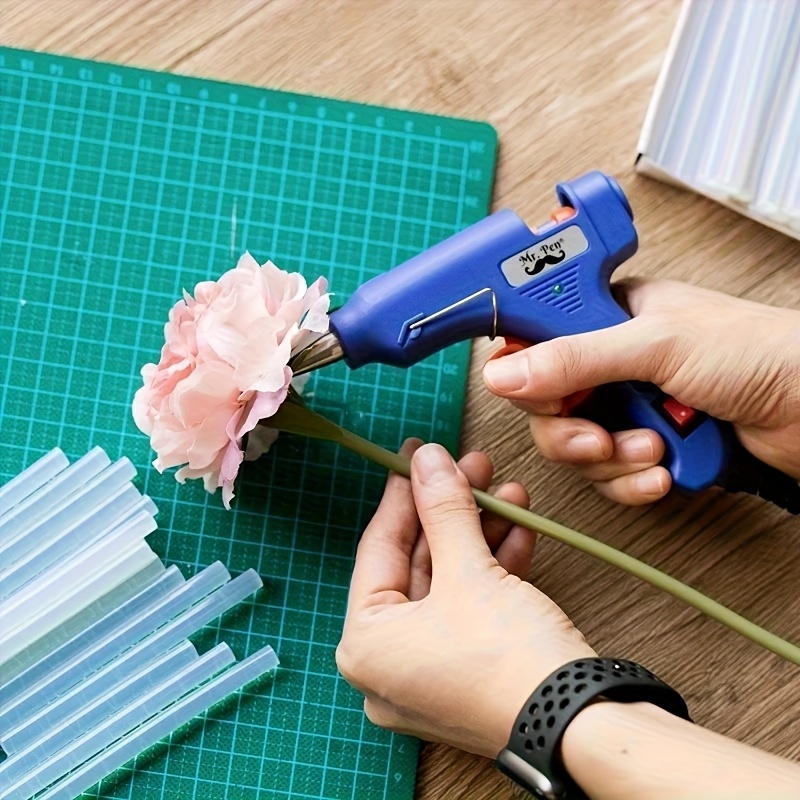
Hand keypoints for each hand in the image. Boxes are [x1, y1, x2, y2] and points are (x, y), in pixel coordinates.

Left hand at [336, 440, 594, 757]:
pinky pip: (471, 608)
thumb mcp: (469, 571)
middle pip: (418, 563)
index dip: (401, 493)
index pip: (379, 549)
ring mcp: (430, 673)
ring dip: (479, 533)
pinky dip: (493, 568)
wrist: (580, 726)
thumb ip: (443, 508)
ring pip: (450, 582)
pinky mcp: (469, 674)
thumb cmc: (509, 662)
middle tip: (469, 466)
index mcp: (366, 646)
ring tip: (504, 491)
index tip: (414, 454)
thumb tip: (427, 459)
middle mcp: (389, 665)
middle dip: (451, 510)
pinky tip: (517, 528)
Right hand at [483, 278, 799, 504]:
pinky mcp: (649, 445)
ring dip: (612, 459)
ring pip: (577, 446)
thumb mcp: (658, 344)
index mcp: (610, 315)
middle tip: (599, 436)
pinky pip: (610, 474)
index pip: (537, 339)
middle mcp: (614, 361)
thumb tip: (507, 371)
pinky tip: (662, 471)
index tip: (538, 394)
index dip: (527, 371)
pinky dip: (633, 481)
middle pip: (548, 405)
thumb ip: (577, 357)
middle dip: (573, 431)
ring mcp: (631, 405)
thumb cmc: (763, 353)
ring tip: (653, 448)